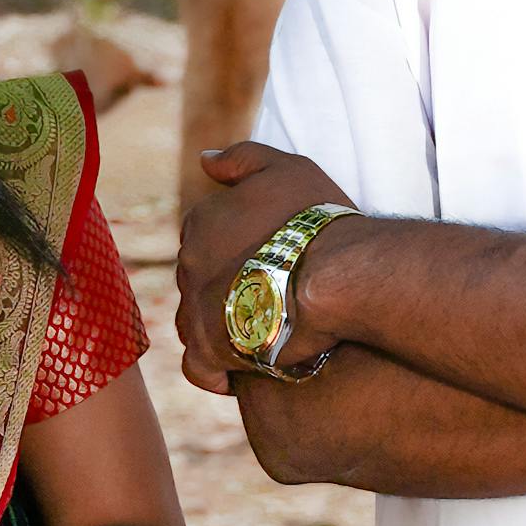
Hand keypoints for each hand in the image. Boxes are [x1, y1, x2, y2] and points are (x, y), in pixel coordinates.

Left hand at [184, 140, 355, 383]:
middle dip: (226, 287)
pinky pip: (199, 366)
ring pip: (195, 321)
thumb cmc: (319, 220)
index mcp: (202, 221)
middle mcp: (188, 264)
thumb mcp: (287, 168)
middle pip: (199, 280)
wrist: (337, 274)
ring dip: (221, 325)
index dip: (234, 248)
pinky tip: (245, 364)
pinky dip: (217, 367)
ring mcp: (196, 308)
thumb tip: (205, 160)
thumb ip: (243, 158)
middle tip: (268, 293)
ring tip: (262, 329)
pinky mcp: (211, 349)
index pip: (203, 237)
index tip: (263, 257)